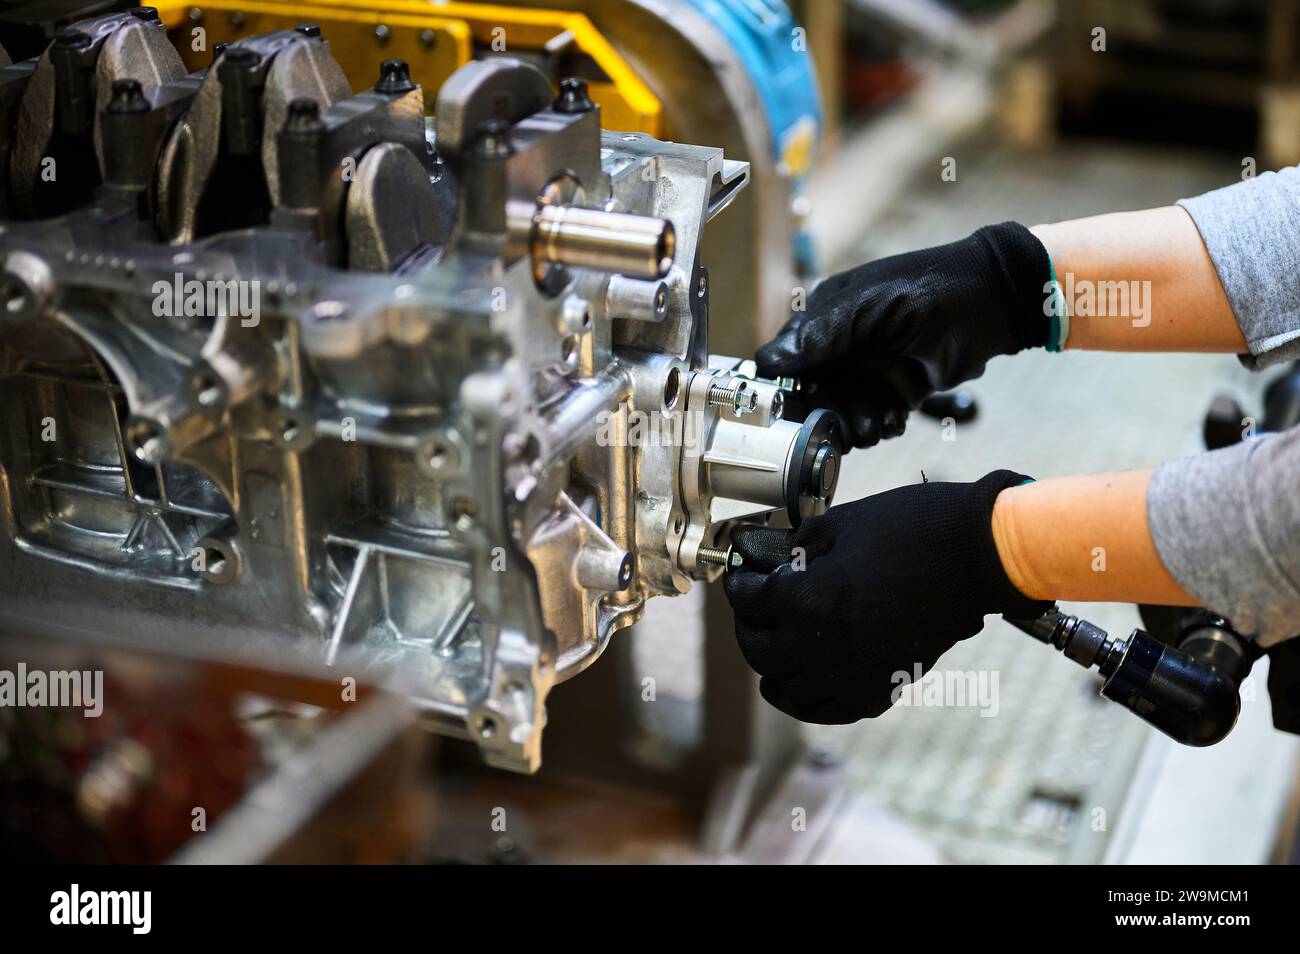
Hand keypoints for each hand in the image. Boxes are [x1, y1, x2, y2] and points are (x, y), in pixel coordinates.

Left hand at [722, 471, 1050, 723]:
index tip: (742, 579)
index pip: (751, 603)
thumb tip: (778, 560)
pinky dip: (809, 700)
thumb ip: (801, 546)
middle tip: (752, 614)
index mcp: (808, 600)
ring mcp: (854, 673)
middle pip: (761, 654)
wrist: (978, 555)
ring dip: (774, 669)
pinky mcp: (883, 687)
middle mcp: (823, 646)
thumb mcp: (842, 523)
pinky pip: (831, 709)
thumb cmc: (915, 528)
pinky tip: (804, 685)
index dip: (741, 587)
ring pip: (790, 690)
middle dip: (750, 629)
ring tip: (773, 652)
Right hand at [758, 222, 1052, 448]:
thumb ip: (822, 333)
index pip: (788, 359)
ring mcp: (868, 369)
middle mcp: (842, 344)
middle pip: (813, 395)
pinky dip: (881, 425)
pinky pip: (872, 417)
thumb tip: (769, 362)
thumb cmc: (937, 289)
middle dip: (828, 415)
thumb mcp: (873, 306)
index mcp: (827, 314)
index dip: (790, 389)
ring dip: (856, 424)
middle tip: (851, 424)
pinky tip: (897, 418)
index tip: (800, 412)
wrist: (999, 304)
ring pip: (842, 411)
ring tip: (880, 422)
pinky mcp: (894, 389)